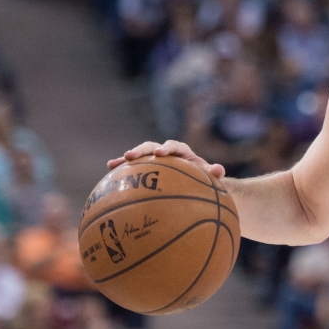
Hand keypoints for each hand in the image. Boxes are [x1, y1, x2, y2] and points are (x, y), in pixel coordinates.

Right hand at [107, 140, 225, 178]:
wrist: (197, 182)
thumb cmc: (204, 178)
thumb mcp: (209, 176)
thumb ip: (214, 172)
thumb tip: (219, 170)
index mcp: (182, 152)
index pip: (174, 146)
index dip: (166, 148)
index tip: (160, 153)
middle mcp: (166, 152)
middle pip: (151, 147)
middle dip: (141, 150)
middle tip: (131, 156)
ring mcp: (154, 160)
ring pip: (139, 156)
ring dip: (127, 159)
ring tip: (114, 164)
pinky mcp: (146, 169)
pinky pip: (133, 169)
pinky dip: (122, 169)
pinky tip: (109, 172)